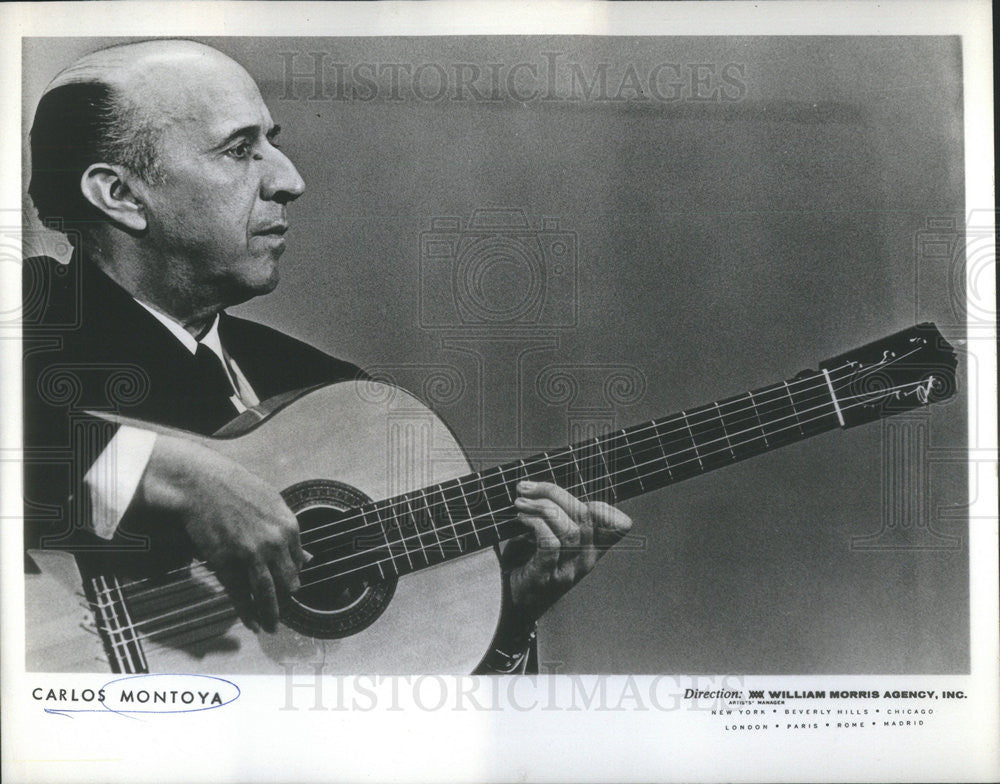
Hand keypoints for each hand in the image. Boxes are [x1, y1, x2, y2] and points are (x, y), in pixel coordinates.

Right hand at [134, 434, 309, 632]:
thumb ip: (288, 530)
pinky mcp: (226, 563)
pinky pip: (240, 595)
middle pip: (287, 581)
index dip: (293, 576)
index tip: (289, 586)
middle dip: (286, 598)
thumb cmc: (235, 487)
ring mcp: (250, 555)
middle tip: (283, 610)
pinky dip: (247, 612)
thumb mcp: (272, 502)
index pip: (298, 562)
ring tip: (272, 626)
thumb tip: (308, 556)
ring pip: (267, 593)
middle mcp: (274, 543)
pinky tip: (252, 623)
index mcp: (289, 526)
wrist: (201, 483)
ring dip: (271, 614)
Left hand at [506, 480, 631, 621]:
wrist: (511, 607)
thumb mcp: (546, 538)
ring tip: (520, 503)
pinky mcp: (547, 576)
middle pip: (585, 516)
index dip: (605, 507)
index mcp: (591, 549)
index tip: (572, 496)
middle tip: (526, 487)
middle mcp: (585, 560)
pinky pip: (550, 544)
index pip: (618, 526)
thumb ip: (555, 517)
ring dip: (541, 508)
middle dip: (553, 492)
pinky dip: (536, 525)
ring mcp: (568, 570)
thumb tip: (540, 487)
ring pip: (570, 529)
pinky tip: (522, 520)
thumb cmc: (527, 565)